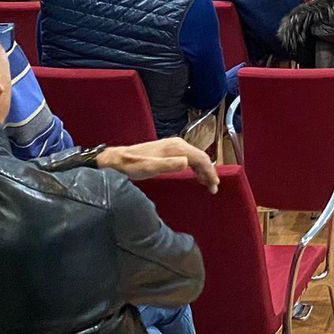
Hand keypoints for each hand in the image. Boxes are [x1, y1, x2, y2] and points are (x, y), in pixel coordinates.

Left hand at [96, 140, 218, 190]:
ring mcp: (174, 146)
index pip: (201, 158)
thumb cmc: (133, 165)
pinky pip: (189, 158)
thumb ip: (168, 165)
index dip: (210, 172)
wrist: (118, 159)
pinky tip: (195, 175)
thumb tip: (187, 163)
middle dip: (209, 172)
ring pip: (196, 158)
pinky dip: (195, 167)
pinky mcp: (169, 151)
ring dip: (203, 170)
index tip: (214, 186)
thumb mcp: (150, 167)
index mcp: (177, 147)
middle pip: (201, 157)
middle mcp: (178, 144)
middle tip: (213, 188)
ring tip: (207, 184)